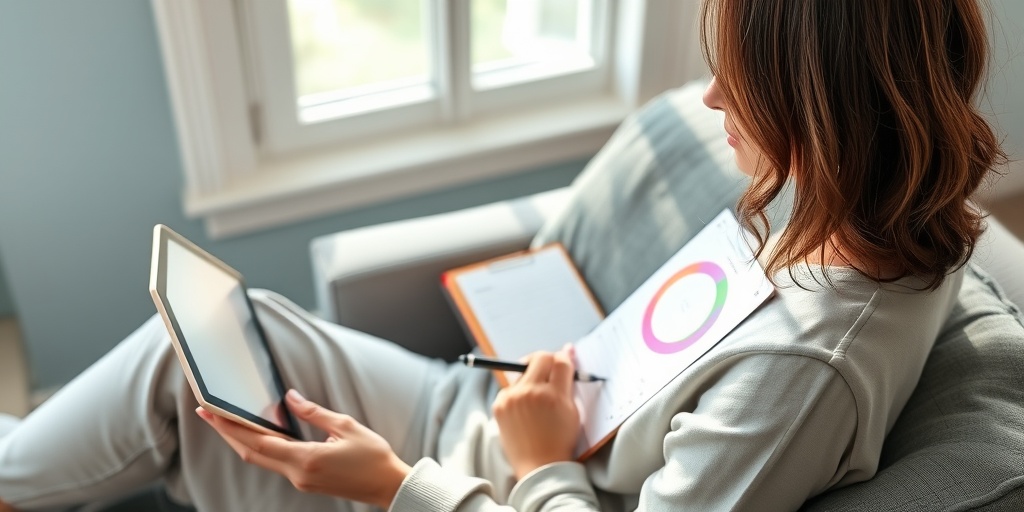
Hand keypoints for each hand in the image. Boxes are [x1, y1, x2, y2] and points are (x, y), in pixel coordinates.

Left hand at [197, 390, 410, 508]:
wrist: (387, 485)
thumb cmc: (373, 456)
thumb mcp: (345, 426)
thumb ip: (313, 412)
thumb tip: (289, 398)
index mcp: (306, 459)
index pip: (257, 441)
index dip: (231, 426)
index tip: (212, 411)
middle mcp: (297, 473)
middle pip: (251, 452)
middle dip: (226, 432)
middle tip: (207, 412)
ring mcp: (300, 480)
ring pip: (261, 458)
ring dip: (241, 439)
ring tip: (226, 420)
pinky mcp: (305, 480)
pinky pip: (275, 462)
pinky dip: (261, 446)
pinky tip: (258, 432)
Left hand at [492, 345, 580, 478]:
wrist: (539, 466)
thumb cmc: (560, 439)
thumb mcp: (572, 410)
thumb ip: (568, 381)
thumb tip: (567, 353)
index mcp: (553, 395)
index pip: (559, 360)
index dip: (564, 358)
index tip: (564, 362)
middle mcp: (530, 392)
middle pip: (538, 358)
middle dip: (547, 360)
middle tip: (550, 370)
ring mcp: (512, 398)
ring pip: (523, 372)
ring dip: (531, 377)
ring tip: (537, 397)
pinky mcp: (499, 405)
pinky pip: (510, 387)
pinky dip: (518, 392)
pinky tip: (525, 408)